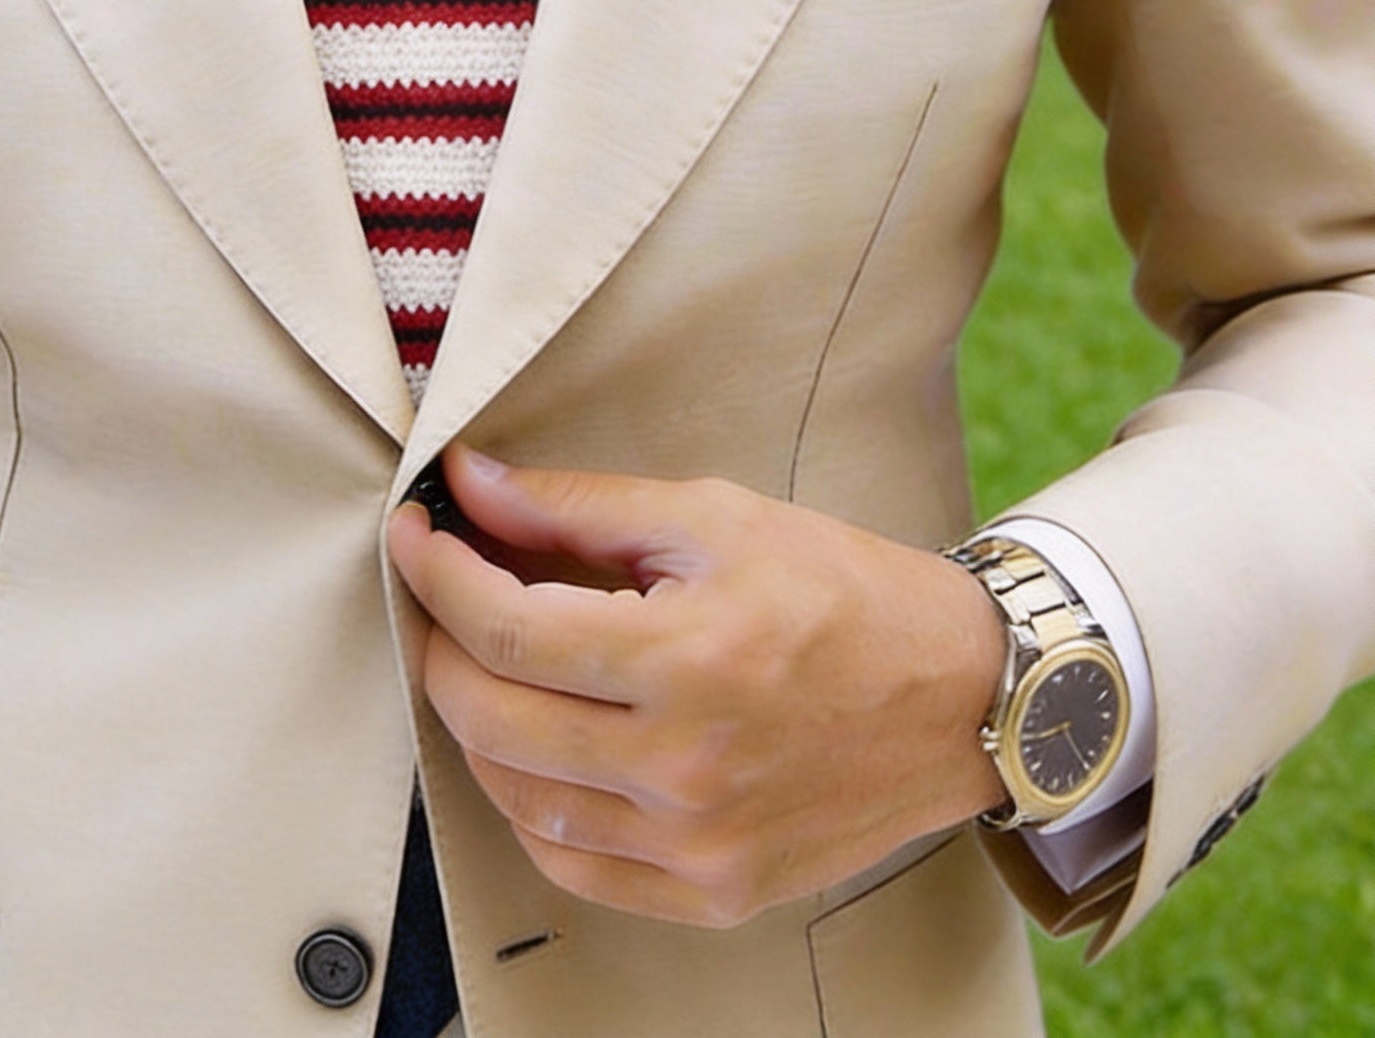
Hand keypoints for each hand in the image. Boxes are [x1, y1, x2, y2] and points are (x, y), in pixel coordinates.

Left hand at [386, 445, 1008, 928]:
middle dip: (438, 644)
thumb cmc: (841, 590)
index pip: (506, 629)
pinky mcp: (715, 892)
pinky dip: (527, 804)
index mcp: (690, 656)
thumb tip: (468, 483)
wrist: (960, 695)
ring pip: (517, 796)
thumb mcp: (713, 518)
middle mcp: (689, 765)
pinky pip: (572, 864)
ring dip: (474, 722)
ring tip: (482, 662)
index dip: (437, 576)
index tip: (414, 534)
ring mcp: (700, 843)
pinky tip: (533, 745)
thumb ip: (577, 506)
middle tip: (438, 595)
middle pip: (492, 717)